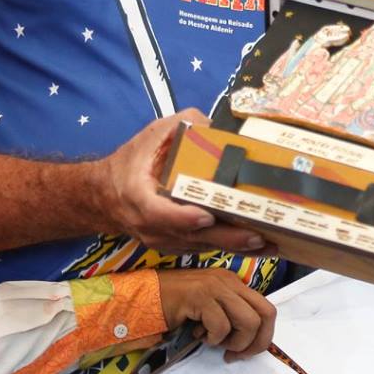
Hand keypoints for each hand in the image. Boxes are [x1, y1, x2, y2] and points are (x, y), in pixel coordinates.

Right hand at [97, 115, 265, 254]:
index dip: (182, 217)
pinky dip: (228, 248)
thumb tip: (217, 125)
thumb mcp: (152, 135)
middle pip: (191, 237)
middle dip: (227, 238)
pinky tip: (257, 246)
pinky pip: (203, 248)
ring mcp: (163, 240)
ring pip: (201, 246)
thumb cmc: (131, 162)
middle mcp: (151, 226)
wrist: (104, 197)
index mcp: (138, 197)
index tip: (206, 216)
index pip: (159, 213)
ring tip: (269, 244)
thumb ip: (183, 125)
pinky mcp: (174, 246)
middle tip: (258, 236)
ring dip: (235, 248)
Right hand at [155, 267, 275, 359]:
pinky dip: (213, 338)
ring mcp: (215, 286)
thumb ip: (230, 316)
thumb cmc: (174, 306)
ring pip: (248, 321)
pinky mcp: (200, 296)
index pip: (267, 310)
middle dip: (255, 343)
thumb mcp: (209, 308)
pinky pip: (221, 325)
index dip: (262, 337)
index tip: (244, 352)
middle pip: (266, 315)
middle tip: (233, 354)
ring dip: (234, 342)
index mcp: (234, 283)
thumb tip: (250, 340)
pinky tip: (198, 334)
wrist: (143, 297)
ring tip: (212, 341)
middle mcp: (228, 281)